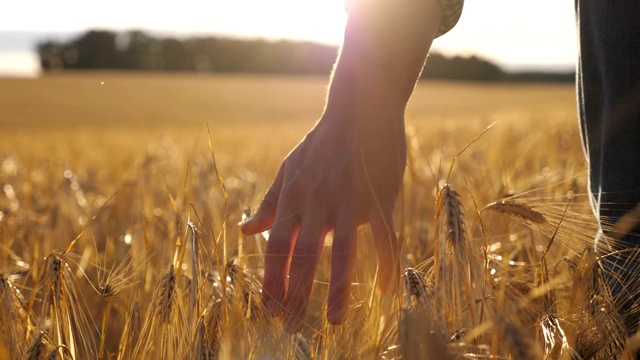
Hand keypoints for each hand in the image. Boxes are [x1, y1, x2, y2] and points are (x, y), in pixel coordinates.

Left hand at [241, 112, 405, 332]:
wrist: (360, 107)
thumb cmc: (322, 142)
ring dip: (337, 290)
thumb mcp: (289, 169)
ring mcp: (349, 202)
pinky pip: (384, 238)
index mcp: (293, 199)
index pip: (275, 249)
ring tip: (334, 323)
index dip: (271, 282)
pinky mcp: (379, 197)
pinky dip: (387, 265)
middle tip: (291, 330)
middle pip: (303, 258)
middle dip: (296, 297)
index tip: (268, 311)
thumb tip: (245, 231)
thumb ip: (269, 203)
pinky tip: (386, 292)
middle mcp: (317, 204)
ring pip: (342, 253)